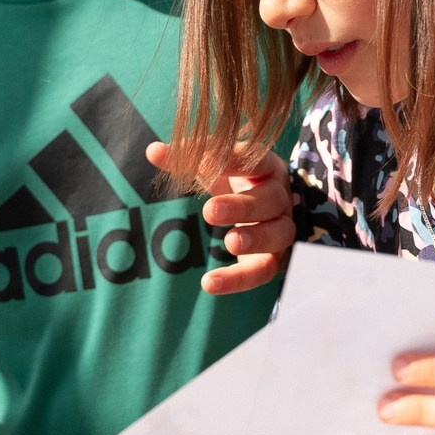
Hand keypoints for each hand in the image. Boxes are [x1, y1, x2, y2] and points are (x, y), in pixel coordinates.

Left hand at [171, 142, 292, 295]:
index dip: (235, 162)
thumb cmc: (238, 186)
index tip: (207, 164)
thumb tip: (152, 150)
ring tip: (230, 243)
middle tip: (211, 211)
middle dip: (243, 206)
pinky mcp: (274, 260)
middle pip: (271, 200)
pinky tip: (210, 283)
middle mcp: (280, 198)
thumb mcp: (214, 170)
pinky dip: (238, 279)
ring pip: (278, 235)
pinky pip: (261, 271)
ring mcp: (281, 229)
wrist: (267, 215)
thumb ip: (187, 160)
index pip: (256, 161)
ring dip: (255, 239)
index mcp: (267, 169)